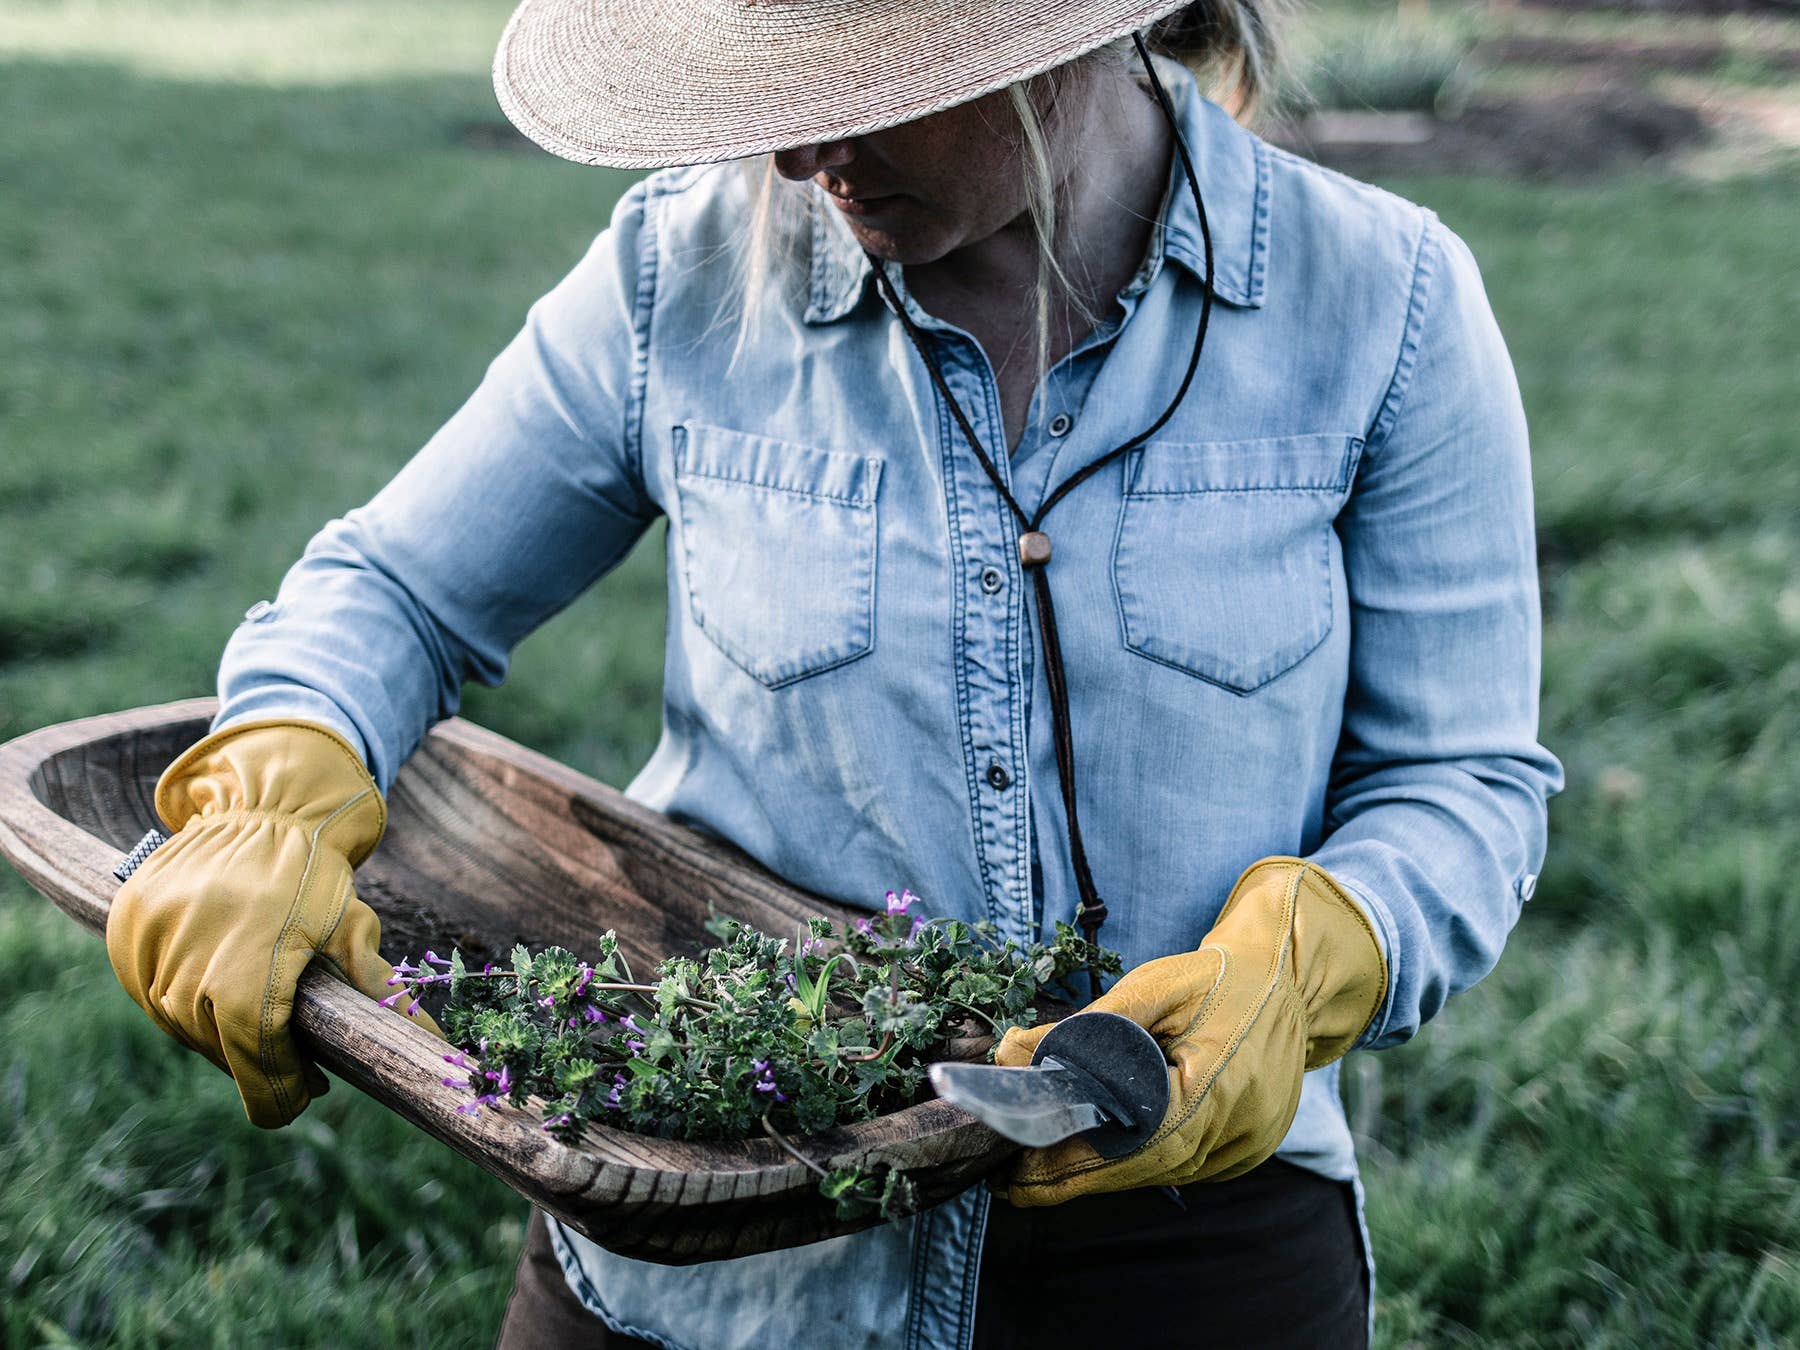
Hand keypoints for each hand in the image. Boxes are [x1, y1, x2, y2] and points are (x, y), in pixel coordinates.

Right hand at [106, 719, 438, 1126]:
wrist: (264, 804)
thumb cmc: (317, 872)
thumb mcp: (352, 928)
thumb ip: (379, 990)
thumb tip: (434, 1043)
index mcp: (245, 973)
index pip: (254, 1062)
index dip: (279, 1091)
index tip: (302, 1099)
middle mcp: (188, 967)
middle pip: (220, 1048)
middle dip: (258, 1063)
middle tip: (295, 1064)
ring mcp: (150, 949)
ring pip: (182, 1023)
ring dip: (220, 1036)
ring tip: (258, 1029)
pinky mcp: (127, 931)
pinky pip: (152, 990)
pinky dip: (185, 1003)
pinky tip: (219, 999)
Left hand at [994, 858, 1386, 1205]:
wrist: (1290, 980)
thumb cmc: (1219, 978)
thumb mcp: (1152, 986)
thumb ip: (1084, 1025)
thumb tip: (1013, 1053)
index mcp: (1219, 1089)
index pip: (1134, 1148)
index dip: (1073, 1167)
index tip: (1017, 1176)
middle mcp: (1238, 1131)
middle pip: (1142, 1170)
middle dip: (1074, 1177)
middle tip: (1012, 1179)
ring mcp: (1246, 1148)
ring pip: (1160, 1173)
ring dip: (1103, 1172)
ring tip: (1040, 1166)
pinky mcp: (1245, 1151)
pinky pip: (1182, 1165)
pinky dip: (1138, 1161)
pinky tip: (1099, 1153)